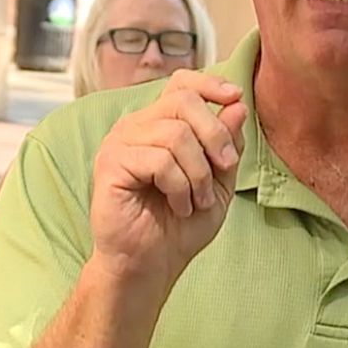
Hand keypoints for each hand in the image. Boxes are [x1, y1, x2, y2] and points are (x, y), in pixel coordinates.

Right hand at [89, 70, 248, 295]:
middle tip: (226, 168)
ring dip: (199, 172)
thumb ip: (228, 143)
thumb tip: (236, 105)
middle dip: (215, 134)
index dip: (210, 84)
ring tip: (198, 199)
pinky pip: (159, 160)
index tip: (235, 97)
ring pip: (176, 133)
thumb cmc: (182, 224)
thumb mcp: (220, 180)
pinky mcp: (111, 164)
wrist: (152, 264)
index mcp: (160, 123)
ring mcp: (120, 142)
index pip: (182, 83)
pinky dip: (180, 186)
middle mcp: (137, 125)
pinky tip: (179, 205)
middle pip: (184, 101)